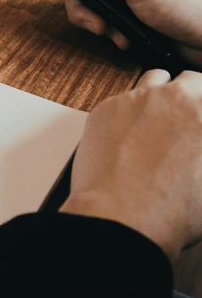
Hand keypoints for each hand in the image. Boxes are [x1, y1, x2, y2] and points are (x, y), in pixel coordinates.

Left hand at [62, 68, 201, 263]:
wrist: (120, 218)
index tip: (196, 125)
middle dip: (191, 95)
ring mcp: (138, 98)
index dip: (201, 113)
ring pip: (154, 80)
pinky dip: (127, 112)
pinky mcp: (106, 108)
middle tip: (186, 118)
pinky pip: (121, 99)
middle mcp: (175, 98)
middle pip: (190, 80)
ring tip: (158, 121)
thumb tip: (197, 150)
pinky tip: (126, 136)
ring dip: (160, 95)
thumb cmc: (172, 211)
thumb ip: (201, 154)